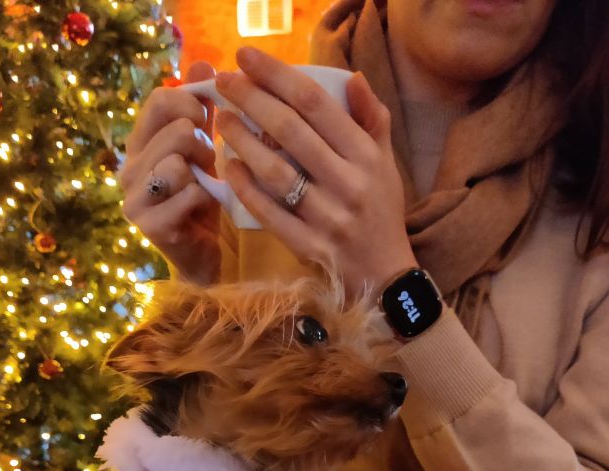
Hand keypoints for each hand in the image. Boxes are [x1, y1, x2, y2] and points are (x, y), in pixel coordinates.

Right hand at [119, 62, 221, 283]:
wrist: (202, 256)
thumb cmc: (200, 200)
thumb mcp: (202, 150)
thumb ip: (200, 110)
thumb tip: (203, 62)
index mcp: (138, 143)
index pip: (161, 99)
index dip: (194, 104)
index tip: (207, 123)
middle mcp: (128, 168)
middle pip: (177, 130)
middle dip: (205, 146)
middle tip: (207, 166)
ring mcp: (134, 199)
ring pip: (179, 163)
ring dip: (203, 175)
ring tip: (203, 188)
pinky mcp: (149, 225)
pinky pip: (188, 195)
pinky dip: (204, 201)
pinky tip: (200, 211)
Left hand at [215, 47, 417, 298]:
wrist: (384, 276)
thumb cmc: (381, 211)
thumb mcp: (386, 163)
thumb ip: (372, 118)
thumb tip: (351, 77)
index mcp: (367, 156)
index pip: (316, 104)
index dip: (277, 76)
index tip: (247, 57)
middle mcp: (348, 184)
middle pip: (290, 130)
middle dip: (251, 99)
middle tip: (224, 81)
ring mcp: (327, 218)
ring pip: (276, 171)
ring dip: (242, 142)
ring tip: (222, 121)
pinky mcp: (309, 246)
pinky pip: (269, 213)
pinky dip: (245, 188)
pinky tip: (229, 168)